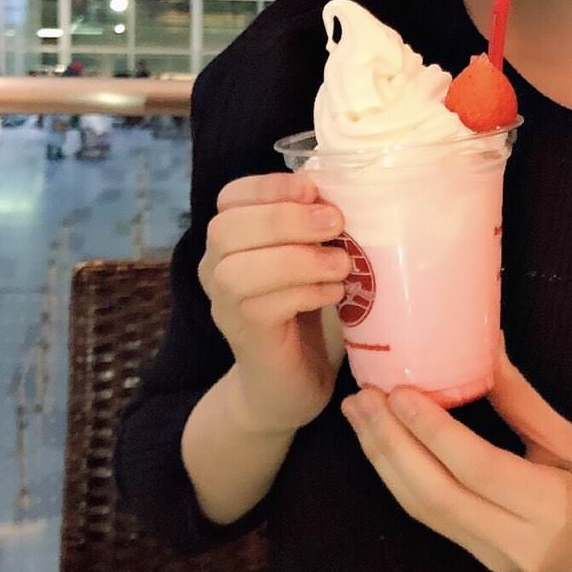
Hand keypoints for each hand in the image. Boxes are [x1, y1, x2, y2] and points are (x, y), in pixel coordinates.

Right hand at [198, 173, 349, 433]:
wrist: (291, 384)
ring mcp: (225, 306)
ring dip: (296, 260)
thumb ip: (320, 229)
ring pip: (237, 271)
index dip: (269, 186)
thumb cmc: (309, 313)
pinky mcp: (245, 338)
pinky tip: (334, 294)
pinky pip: (262, 308)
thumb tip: (355, 191)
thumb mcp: (316, 259)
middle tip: (335, 223)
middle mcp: (216, 268)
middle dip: (284, 219)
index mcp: (233, 240)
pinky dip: (304, 293)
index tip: (313, 189)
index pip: (231, 197)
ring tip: (341, 265)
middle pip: (226, 228)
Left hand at [342, 347, 571, 571]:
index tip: (398, 391)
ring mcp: (494, 558)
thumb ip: (520, 398)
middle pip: (436, 494)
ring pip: (423, 510)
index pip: (477, 467)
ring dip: (385, 461)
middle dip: (391, 444)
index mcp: (552, 505)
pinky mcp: (479, 561)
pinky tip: (384, 447)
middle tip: (362, 399)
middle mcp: (518, 540)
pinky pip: (431, 519)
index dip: (432, 430)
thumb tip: (483, 341)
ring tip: (360, 417)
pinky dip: (402, 479)